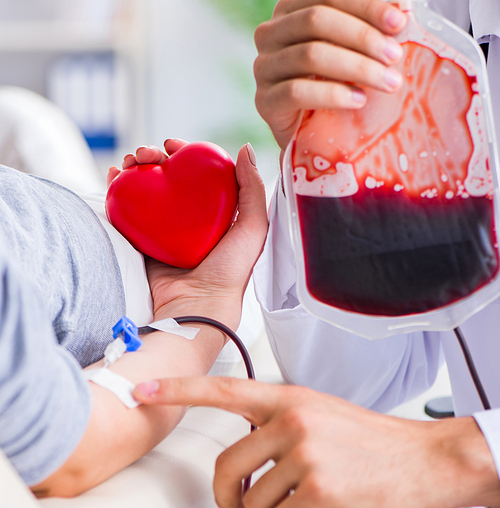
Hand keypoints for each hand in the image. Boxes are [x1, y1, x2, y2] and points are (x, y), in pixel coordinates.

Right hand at [110, 141, 267, 329]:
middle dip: (155, 158)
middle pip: (169, 177)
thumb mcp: (252, 229)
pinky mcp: (144, 241)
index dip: (185, 154)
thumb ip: (252, 189)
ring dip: (135, 169)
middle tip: (146, 153)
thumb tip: (244, 149)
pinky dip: (120, 190)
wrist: (196, 308)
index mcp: (215, 212)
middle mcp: (189, 218)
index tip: (174, 146)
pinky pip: (130, 209)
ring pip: (147, 188)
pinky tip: (114, 176)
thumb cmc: (229, 272)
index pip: (198, 173)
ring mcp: (165, 229)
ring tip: (128, 162)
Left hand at [134, 377, 499, 507]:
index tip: (143, 389)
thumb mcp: (316, 414)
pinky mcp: (319, 495)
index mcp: (287, 398)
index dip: (178, 389)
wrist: (420, 459)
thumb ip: (275, 426)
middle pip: (226, 468)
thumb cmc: (365, 437)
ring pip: (253, 503)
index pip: (222, 388)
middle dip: (226, 495)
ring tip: (296, 500)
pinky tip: (317, 504)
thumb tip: (241, 462)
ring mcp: (305, 458)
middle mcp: (292, 422)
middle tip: (237, 502)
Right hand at [254, 0, 407, 150]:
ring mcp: (264, 68)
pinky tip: (359, 100)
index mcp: (291, 9)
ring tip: (387, 82)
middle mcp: (270, 33)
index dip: (365, 5)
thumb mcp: (350, 50)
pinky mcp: (264, 101)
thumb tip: (402, 12)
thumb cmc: (335, 84)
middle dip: (362, 37)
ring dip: (356, 67)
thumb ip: (366, 27)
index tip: (400, 22)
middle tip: (395, 56)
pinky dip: (332, 95)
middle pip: (315, 20)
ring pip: (309, 55)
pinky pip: (296, 92)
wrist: (309, 133)